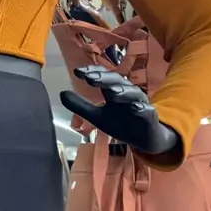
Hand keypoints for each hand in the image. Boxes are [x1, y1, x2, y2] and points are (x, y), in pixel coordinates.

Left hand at [60, 65, 181, 156]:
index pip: (103, 77)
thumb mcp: (97, 116)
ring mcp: (140, 103)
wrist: (143, 139)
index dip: (92, 73)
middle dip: (105, 79)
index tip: (78, 72)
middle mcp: (127, 93)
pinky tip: (136, 108)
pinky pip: (146, 111)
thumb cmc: (120, 123)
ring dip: (123, 91)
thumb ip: (80, 106)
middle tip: (91, 78)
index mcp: (113, 91)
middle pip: (117, 82)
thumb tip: (61, 93)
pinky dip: (141, 108)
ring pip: (133, 94)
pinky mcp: (149, 116)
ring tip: (113, 92)